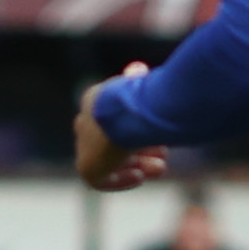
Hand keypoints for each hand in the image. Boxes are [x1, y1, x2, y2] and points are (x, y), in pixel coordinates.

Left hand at [73, 70, 165, 193]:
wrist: (123, 114)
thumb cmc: (139, 97)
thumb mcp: (140, 82)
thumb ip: (138, 80)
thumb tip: (137, 70)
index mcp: (95, 102)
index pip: (114, 120)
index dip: (139, 129)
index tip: (160, 135)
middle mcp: (86, 123)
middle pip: (114, 142)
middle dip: (142, 149)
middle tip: (163, 155)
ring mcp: (85, 146)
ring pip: (112, 161)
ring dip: (138, 164)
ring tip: (159, 167)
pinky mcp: (86, 167)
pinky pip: (102, 179)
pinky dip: (121, 179)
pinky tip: (139, 177)